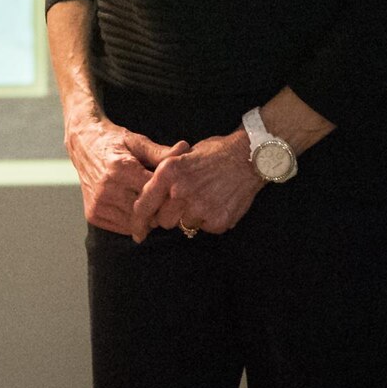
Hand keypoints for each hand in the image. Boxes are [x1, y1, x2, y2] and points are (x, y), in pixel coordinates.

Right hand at [65, 119, 186, 235]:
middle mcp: (106, 188)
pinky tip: (135, 209)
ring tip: (152, 205)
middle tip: (167, 203)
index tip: (176, 192)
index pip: (154, 192)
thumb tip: (186, 148)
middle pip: (146, 211)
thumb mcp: (137, 142)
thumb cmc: (114, 141)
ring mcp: (98, 203)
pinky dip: (132, 222)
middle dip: (160, 209)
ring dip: (147, 218)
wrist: (82, 144)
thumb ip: (161, 152)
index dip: (169, 194)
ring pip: (135, 223)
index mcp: (120, 168)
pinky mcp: (92, 214)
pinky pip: (122, 227)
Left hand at [130, 130, 263, 242]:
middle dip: (168, 216)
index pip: (144, 204)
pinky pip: (205, 228)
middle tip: (181, 205)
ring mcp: (199, 207)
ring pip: (183, 226)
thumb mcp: (180, 155)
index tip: (137, 233)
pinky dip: (210, 220)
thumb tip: (148, 200)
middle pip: (162, 221)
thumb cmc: (213, 154)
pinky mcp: (218, 220)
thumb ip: (164, 177)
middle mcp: (180, 191)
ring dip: (190, 217)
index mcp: (168, 173)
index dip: (138, 221)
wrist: (249, 157)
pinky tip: (218, 203)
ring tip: (203, 200)